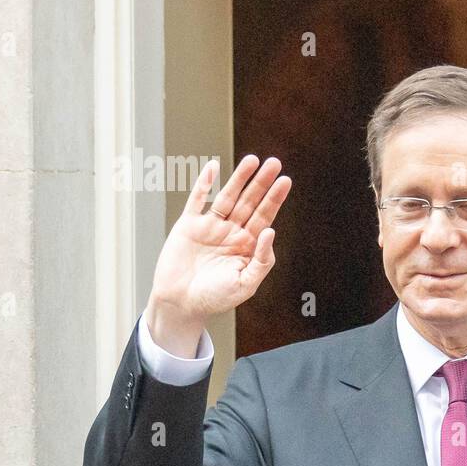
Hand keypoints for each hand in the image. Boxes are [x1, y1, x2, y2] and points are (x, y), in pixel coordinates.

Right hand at [145, 155, 291, 354]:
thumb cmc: (214, 299)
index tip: (286, 180)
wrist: (180, 304)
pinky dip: (204, 184)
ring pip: (227, 197)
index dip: (275, 198)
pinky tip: (213, 167)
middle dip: (262, 183)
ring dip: (239, 179)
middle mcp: (231, 232)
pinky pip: (197, 201)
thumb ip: (262, 260)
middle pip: (250, 202)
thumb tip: (271, 230)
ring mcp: (210, 227)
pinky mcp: (188, 226)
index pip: (265, 216)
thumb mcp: (246, 283)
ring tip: (252, 161)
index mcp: (247, 245)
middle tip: (275, 163)